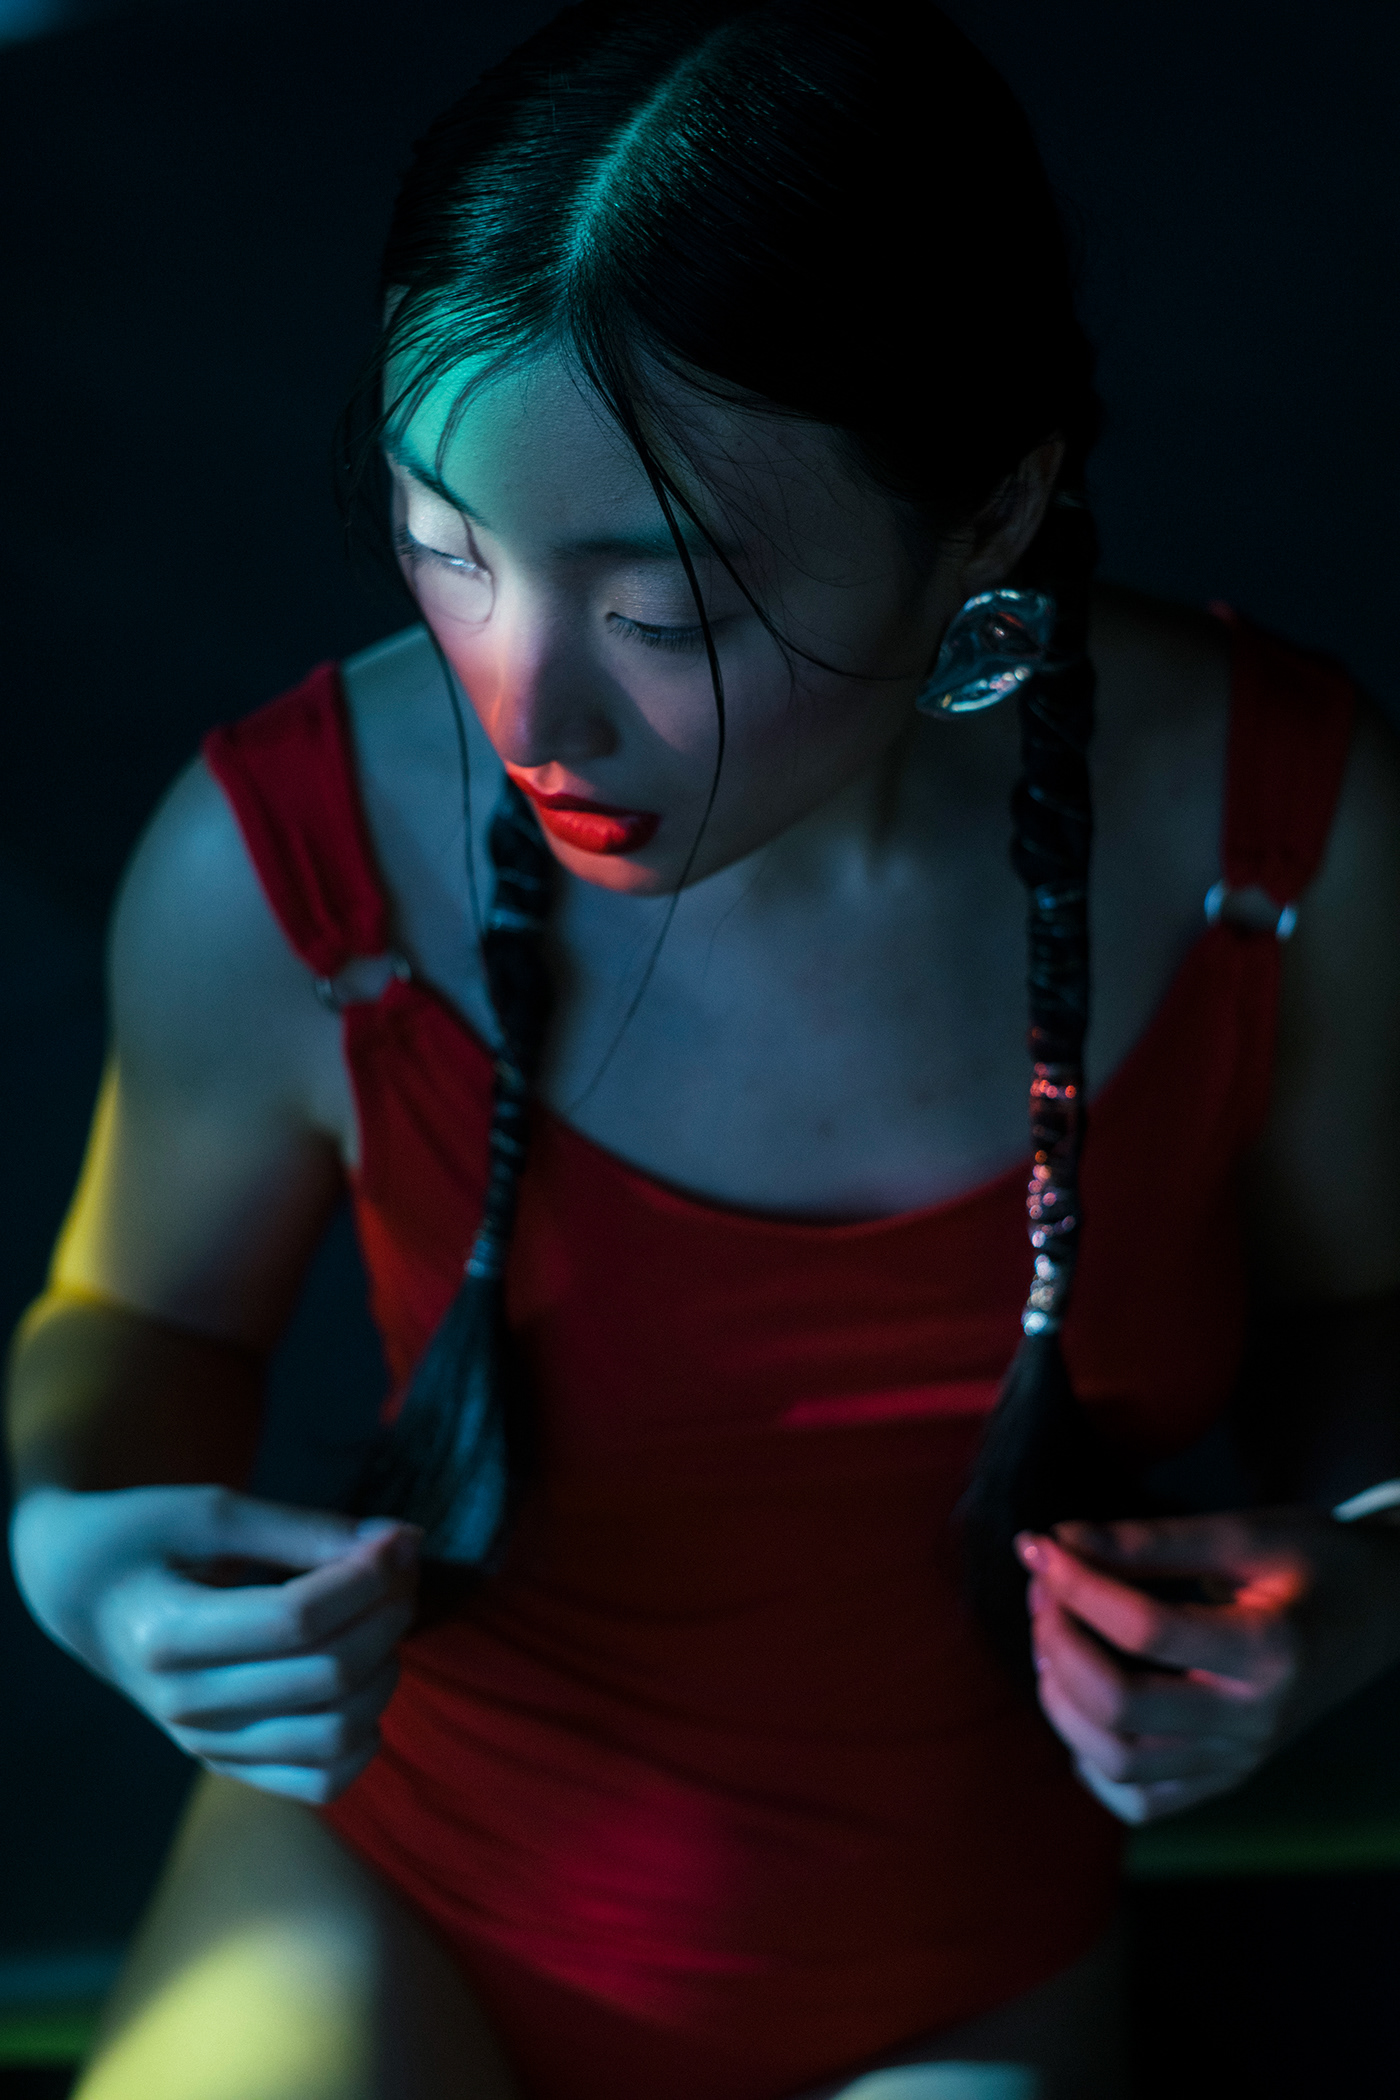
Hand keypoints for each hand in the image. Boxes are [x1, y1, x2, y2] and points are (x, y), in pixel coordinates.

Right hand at [10, 1483, 419, 1802]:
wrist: (85, 1596)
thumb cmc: (144, 1539)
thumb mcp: (210, 1512)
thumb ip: (303, 1528)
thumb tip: (400, 1540)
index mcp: (167, 1635)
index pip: (297, 1620)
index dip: (366, 1577)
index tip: (397, 1539)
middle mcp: (184, 1706)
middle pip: (327, 1675)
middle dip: (388, 1613)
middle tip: (401, 1567)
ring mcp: (206, 1746)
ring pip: (336, 1735)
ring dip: (386, 1670)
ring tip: (384, 1617)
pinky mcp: (227, 1766)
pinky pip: (322, 1783)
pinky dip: (366, 1739)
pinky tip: (366, 1681)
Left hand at [1014, 1506, 1399, 1825]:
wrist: (1384, 1614)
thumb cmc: (1317, 1562)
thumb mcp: (1244, 1534)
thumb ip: (1148, 1541)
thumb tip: (1055, 1542)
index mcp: (1271, 1650)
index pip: (1146, 1630)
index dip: (1076, 1585)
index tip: (1040, 1546)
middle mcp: (1256, 1721)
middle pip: (1122, 1708)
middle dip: (1058, 1643)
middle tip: (1044, 1592)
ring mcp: (1241, 1760)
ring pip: (1120, 1764)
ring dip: (1061, 1702)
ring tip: (1052, 1641)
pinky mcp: (1228, 1778)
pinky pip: (1143, 1802)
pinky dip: (1093, 1763)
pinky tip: (1081, 1707)